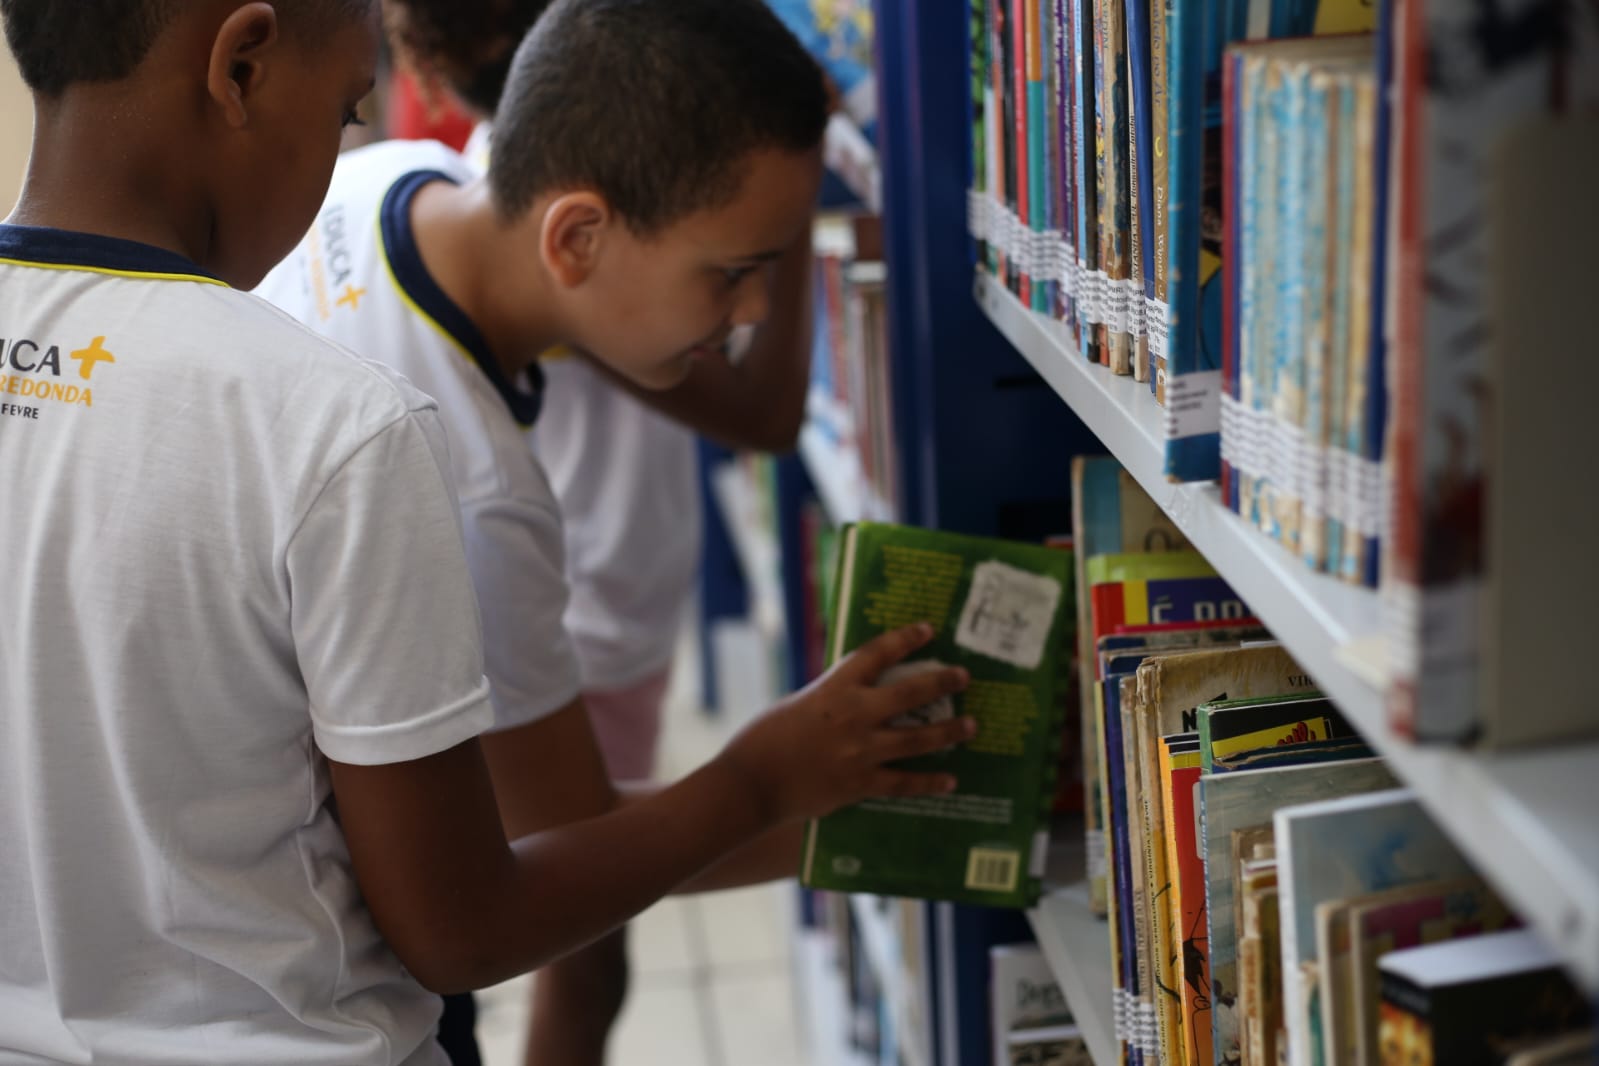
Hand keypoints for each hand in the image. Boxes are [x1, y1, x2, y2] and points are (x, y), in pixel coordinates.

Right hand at [712, 623, 974, 825]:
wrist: (751, 783)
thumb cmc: (763, 740)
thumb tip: (853, 696)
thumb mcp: (797, 704)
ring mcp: (860, 752)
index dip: (905, 639)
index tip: (927, 630)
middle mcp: (854, 716)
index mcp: (833, 688)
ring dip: (947, 732)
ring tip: (971, 726)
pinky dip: (929, 782)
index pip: (876, 653)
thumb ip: (829, 698)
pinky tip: (949, 780)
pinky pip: (903, 782)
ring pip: (917, 739)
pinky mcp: (859, 785)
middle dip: (941, 682)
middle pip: (910, 694)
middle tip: (963, 676)